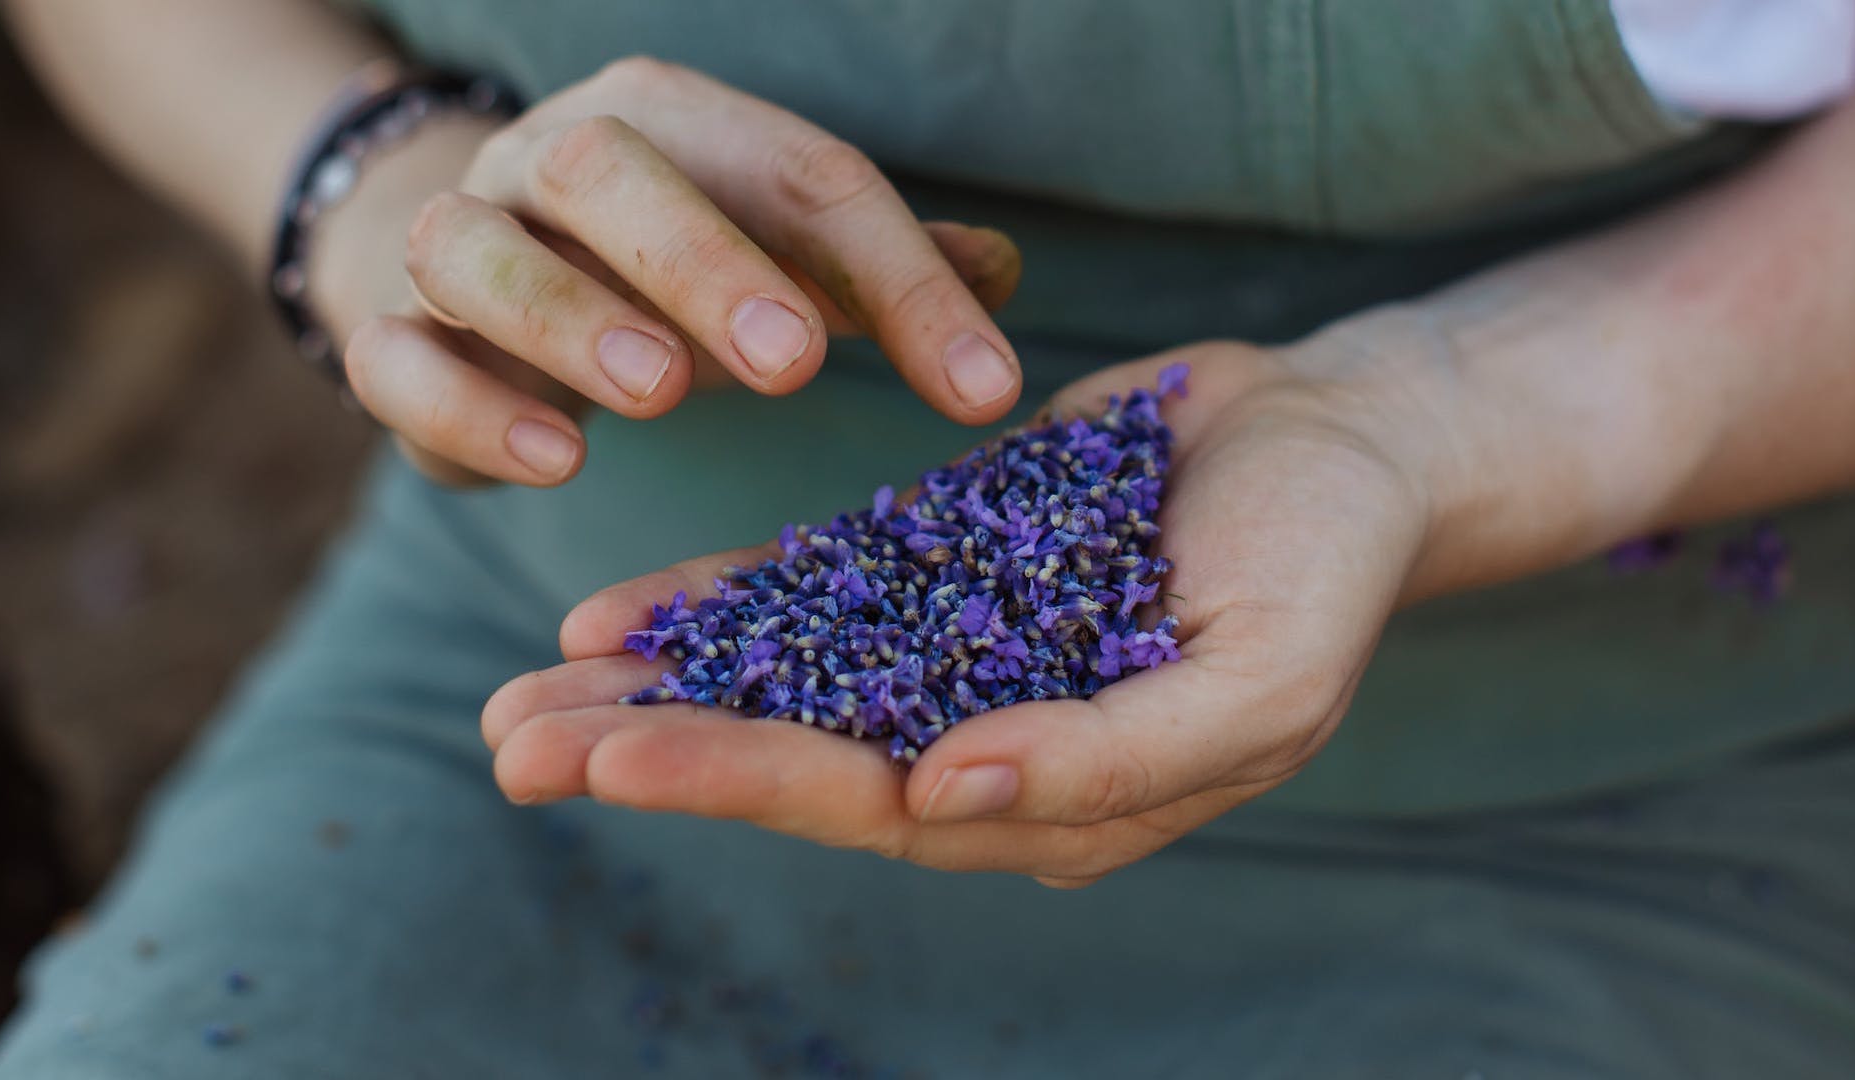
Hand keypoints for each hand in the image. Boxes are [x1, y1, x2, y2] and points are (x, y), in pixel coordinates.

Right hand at [312, 56, 1024, 486]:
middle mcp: (552, 161)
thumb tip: (1003, 267)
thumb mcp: (780, 253)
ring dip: (567, 318)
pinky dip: (467, 407)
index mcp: (674, 125)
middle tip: (792, 360)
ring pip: (480, 250)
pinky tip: (555, 461)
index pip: (798, 175)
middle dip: (703, 261)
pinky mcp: (393, 337)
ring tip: (661, 395)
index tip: (983, 387)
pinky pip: (400, 360)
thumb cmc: (663, 265)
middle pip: (611, 171)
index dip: (899, 277)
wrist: (477, 269)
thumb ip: (877, 268)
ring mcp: (460, 240)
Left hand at [482, 339, 1453, 884]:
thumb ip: (1110, 758)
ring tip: (525, 692)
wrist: (1341, 442)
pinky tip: (620, 614)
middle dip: (657, 749)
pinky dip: (721, 605)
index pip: (877, 803)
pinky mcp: (945, 567)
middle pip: (799, 753)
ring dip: (659, 690)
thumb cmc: (1324, 567)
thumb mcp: (1258, 679)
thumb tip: (941, 792)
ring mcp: (959, 652)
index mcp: (1055, 795)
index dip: (746, 779)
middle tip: (513, 739)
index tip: (618, 756)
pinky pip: (816, 594)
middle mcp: (987, 738)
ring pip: (786, 682)